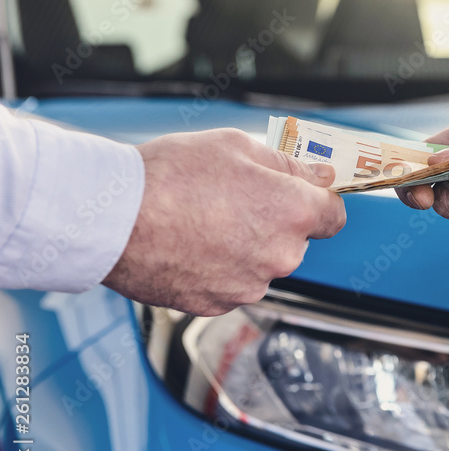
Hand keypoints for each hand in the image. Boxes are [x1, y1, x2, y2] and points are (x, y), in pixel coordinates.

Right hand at [103, 128, 345, 314]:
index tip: (304, 195)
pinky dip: (217, 268)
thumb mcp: (236, 146)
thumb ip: (288, 165)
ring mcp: (249, 285)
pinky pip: (231, 283)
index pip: (334, 216)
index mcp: (293, 213)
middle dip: (273, 221)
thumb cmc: (170, 176)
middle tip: (233, 199)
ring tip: (201, 220)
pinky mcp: (218, 305)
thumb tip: (318, 176)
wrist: (112, 219)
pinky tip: (188, 244)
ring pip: (261, 263)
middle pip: (295, 240)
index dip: (319, 203)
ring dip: (244, 246)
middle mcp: (280, 255)